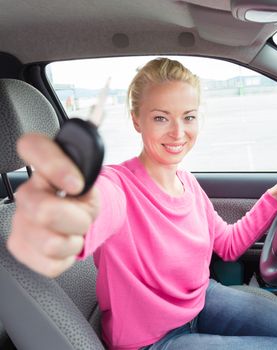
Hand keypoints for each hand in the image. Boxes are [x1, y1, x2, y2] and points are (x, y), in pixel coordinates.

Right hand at [7, 133, 99, 277]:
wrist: (80, 219)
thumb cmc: (84, 195)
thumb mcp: (92, 176)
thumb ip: (89, 156)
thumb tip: (97, 117)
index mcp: (44, 166)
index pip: (33, 147)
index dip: (55, 165)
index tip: (78, 183)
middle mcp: (26, 192)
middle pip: (44, 210)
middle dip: (79, 217)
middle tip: (83, 213)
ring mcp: (20, 221)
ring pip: (53, 242)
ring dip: (76, 237)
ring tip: (75, 228)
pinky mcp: (22, 247)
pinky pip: (53, 262)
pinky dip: (69, 254)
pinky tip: (66, 241)